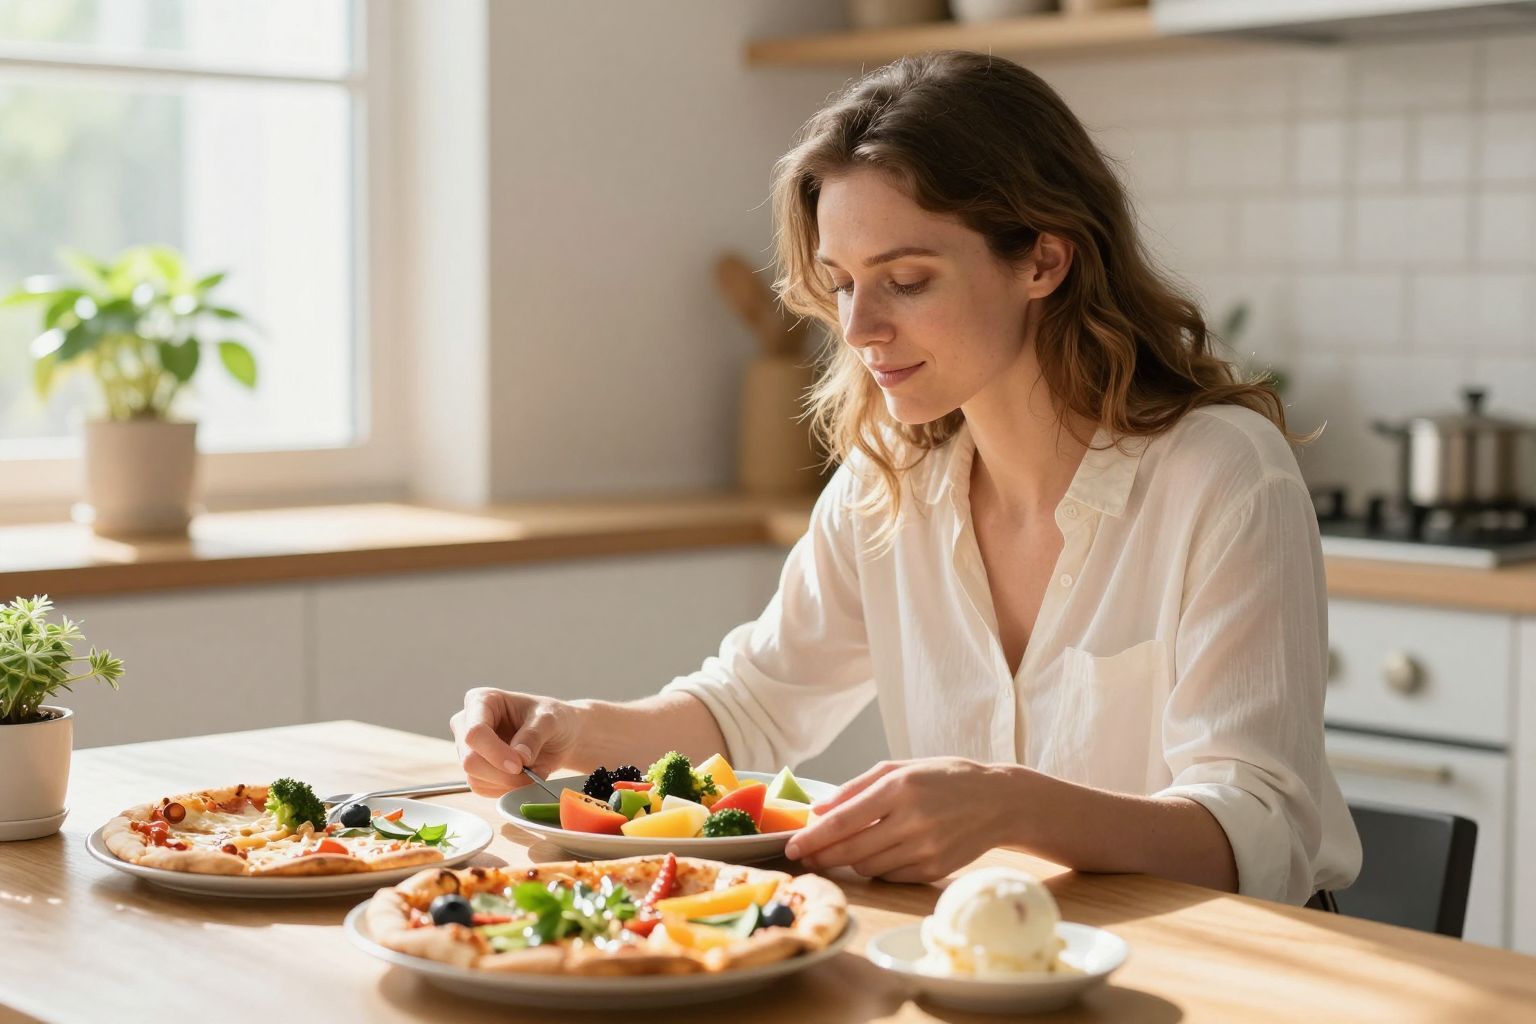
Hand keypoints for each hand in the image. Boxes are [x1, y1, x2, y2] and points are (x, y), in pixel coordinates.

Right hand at [449, 687, 585, 796]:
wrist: (560, 736)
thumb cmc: (552, 719)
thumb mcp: (550, 720)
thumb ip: (533, 735)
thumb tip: (519, 758)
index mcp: (481, 700)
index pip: (474, 732)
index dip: (495, 753)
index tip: (520, 765)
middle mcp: (467, 723)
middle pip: (470, 760)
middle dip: (503, 773)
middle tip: (533, 773)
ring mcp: (469, 748)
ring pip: (476, 778)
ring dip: (509, 783)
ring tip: (535, 772)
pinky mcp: (475, 769)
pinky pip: (483, 788)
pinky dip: (507, 789)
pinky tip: (524, 778)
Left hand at [783, 758, 1016, 883]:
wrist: (1000, 802)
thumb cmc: (945, 778)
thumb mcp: (902, 768)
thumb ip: (857, 787)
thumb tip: (818, 810)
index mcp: (900, 788)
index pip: (843, 820)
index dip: (813, 837)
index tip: (791, 846)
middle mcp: (912, 820)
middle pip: (851, 850)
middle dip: (821, 856)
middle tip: (804, 857)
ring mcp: (925, 848)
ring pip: (868, 867)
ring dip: (849, 861)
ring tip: (844, 849)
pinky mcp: (934, 870)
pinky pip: (890, 876)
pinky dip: (877, 868)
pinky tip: (879, 853)